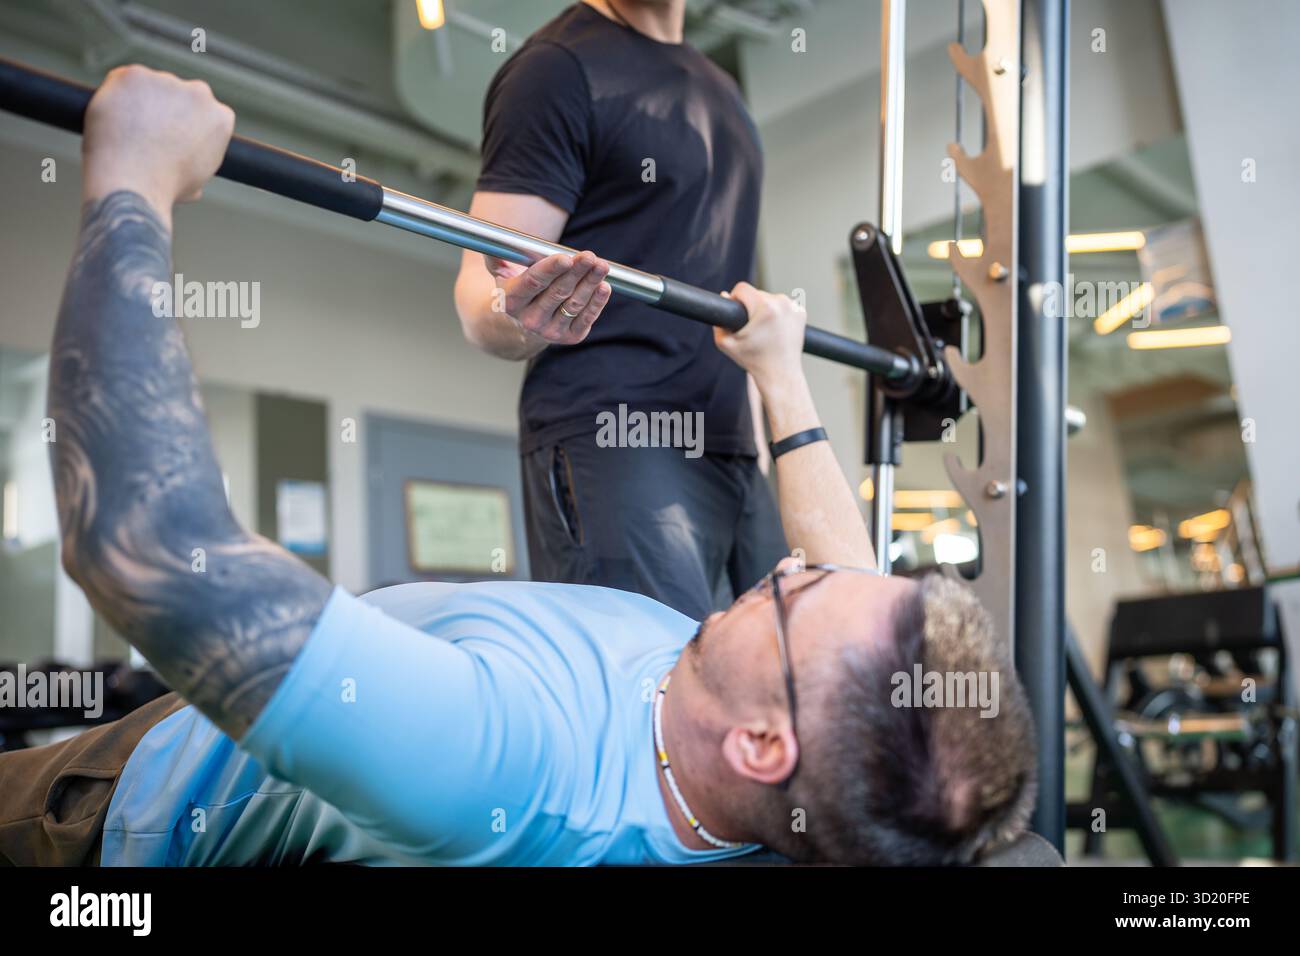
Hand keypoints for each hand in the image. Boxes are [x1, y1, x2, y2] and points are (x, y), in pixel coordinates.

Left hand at [82, 65, 234, 222]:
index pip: (206, 112)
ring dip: (139, 103)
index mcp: (221, 118)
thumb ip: (195, 165)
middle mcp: (200, 93)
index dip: (187, 125)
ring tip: (126, 134)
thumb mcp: (194, 183)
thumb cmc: (163, 188)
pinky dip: (115, 97)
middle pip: (179, 94)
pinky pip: (121, 81)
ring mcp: (166, 81)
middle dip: (165, 108)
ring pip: (149, 87)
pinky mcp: (134, 75)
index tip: (171, 138)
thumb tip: (191, 183)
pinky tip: (113, 121)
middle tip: (146, 134)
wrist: (133, 181)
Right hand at [485, 250, 611, 344]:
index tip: (565, 257)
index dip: (550, 269)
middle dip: (576, 272)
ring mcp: (550, 331)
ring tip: (601, 266)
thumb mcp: (502, 272)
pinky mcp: (570, 337)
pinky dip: (597, 302)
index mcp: (512, 301)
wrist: (524, 322)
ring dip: (590, 283)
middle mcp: (530, 320)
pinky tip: (603, 286)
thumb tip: (494, 240)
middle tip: (589, 256)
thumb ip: (497, 256)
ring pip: (574, 304)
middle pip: (557, 292)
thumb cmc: (518, 287)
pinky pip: (586, 318)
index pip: (533, 283)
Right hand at [713, 282, 806, 388]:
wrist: (780, 374)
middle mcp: (782, 303)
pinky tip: (775, 329)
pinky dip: (777, 314)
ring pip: (770, 299)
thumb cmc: (753, 360)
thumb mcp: (727, 344)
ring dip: (764, 309)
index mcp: (765, 307)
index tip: (736, 311)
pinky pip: (783, 306)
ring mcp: (794, 307)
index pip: (742, 288)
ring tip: (763, 330)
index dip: (734, 298)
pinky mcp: (801, 313)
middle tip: (751, 327)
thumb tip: (724, 295)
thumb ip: (719, 321)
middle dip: (751, 306)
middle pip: (757, 293)